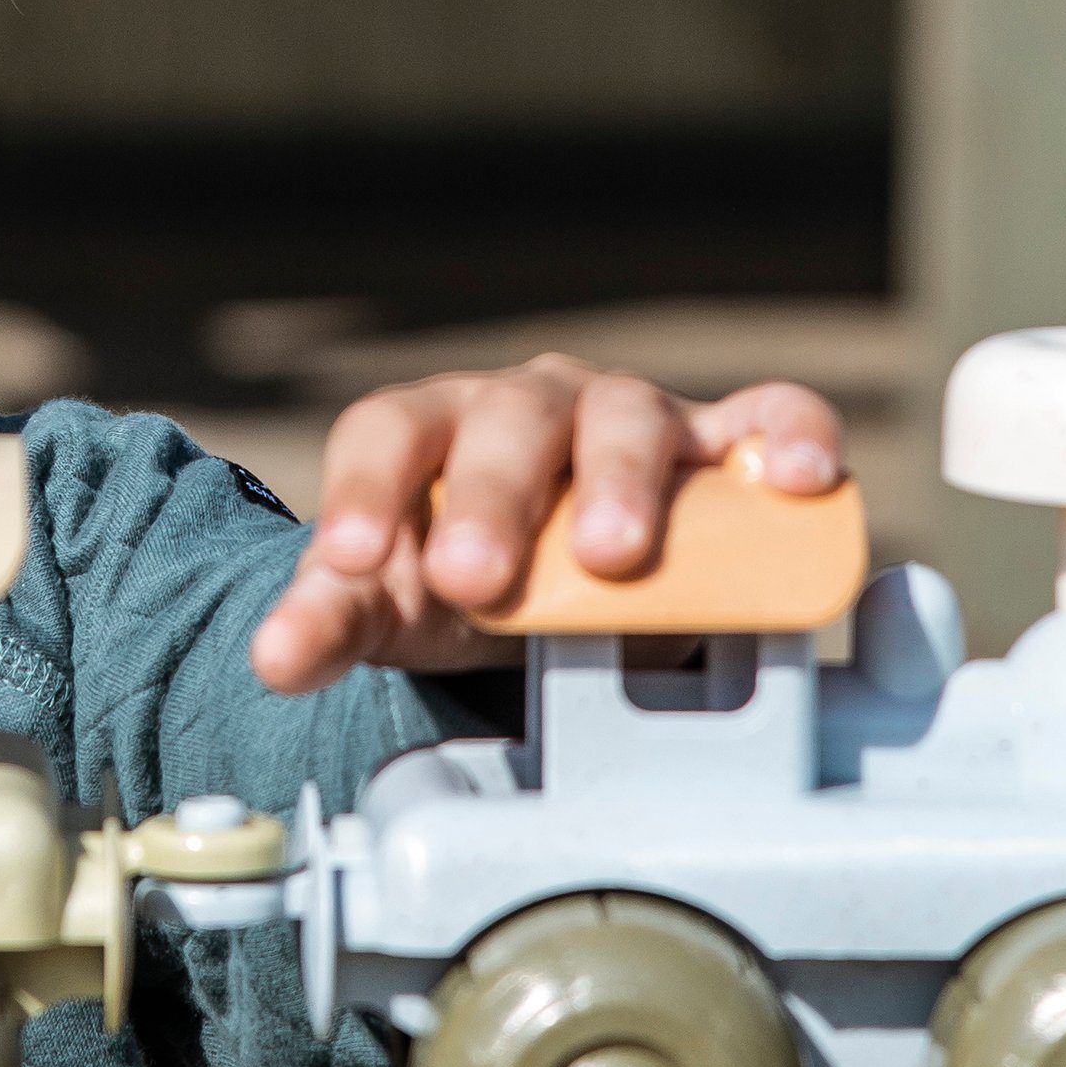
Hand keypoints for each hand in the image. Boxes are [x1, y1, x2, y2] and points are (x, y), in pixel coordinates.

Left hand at [248, 359, 843, 697]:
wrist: (557, 569)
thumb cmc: (466, 572)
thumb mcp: (394, 606)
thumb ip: (332, 623)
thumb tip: (275, 660)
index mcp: (433, 429)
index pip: (388, 431)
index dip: (368, 492)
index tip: (353, 563)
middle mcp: (529, 406)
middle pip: (509, 421)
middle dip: (493, 497)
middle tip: (481, 581)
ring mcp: (630, 415)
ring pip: (627, 414)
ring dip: (618, 478)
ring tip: (612, 555)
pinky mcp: (723, 443)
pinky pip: (768, 416)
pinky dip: (787, 437)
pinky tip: (790, 479)